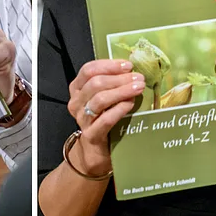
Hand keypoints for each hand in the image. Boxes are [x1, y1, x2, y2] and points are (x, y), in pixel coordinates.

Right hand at [67, 59, 144, 175]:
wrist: (95, 150)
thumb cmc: (102, 118)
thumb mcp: (102, 97)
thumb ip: (111, 82)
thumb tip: (131, 69)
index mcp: (77, 88)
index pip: (88, 70)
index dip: (108, 65)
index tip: (127, 65)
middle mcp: (76, 102)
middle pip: (95, 83)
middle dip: (119, 78)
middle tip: (138, 77)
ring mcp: (82, 119)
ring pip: (100, 99)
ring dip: (122, 91)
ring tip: (138, 88)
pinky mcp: (91, 135)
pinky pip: (106, 119)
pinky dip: (120, 108)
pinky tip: (131, 103)